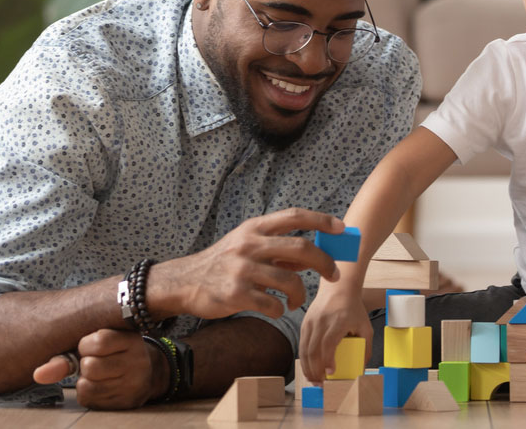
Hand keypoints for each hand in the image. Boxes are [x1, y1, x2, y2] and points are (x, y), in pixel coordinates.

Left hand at [32, 329, 161, 409]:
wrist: (148, 372)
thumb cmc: (115, 352)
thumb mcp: (98, 343)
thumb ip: (67, 355)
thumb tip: (38, 375)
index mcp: (132, 339)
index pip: (98, 341)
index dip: (85, 345)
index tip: (91, 345)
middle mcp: (138, 361)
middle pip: (90, 366)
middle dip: (85, 364)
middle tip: (97, 361)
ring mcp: (134, 384)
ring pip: (87, 385)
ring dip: (85, 381)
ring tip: (98, 374)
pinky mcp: (127, 402)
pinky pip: (90, 400)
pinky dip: (87, 393)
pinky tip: (100, 386)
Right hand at [151, 208, 344, 320]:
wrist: (184, 282)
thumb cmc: (223, 264)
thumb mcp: (247, 246)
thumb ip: (277, 249)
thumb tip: (312, 255)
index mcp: (254, 228)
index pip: (294, 216)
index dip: (321, 220)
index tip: (342, 228)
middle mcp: (250, 245)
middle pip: (300, 248)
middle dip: (324, 262)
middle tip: (333, 275)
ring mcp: (243, 269)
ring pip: (290, 281)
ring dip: (300, 295)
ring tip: (295, 301)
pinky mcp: (236, 294)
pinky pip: (273, 304)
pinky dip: (280, 310)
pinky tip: (275, 309)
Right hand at [299, 281, 372, 383]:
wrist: (338, 288)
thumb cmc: (353, 308)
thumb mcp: (366, 326)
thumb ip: (366, 347)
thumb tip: (362, 368)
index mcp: (338, 321)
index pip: (328, 343)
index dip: (327, 360)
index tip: (331, 373)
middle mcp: (321, 321)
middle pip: (313, 350)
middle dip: (315, 370)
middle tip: (321, 384)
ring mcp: (311, 321)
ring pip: (304, 349)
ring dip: (307, 367)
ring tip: (313, 380)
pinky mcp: (305, 323)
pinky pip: (301, 344)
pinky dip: (304, 359)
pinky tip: (309, 368)